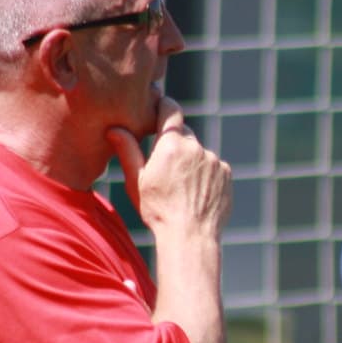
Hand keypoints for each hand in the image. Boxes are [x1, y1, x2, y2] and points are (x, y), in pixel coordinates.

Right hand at [106, 97, 231, 237]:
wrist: (190, 236)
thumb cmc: (158, 210)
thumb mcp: (136, 180)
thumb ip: (127, 150)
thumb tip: (114, 129)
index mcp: (171, 144)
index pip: (170, 109)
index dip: (163, 106)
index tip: (159, 107)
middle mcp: (196, 147)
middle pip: (184, 134)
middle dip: (174, 143)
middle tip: (165, 166)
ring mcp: (215, 160)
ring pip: (200, 152)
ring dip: (191, 161)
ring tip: (181, 188)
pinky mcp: (227, 174)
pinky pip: (214, 167)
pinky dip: (206, 174)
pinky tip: (196, 193)